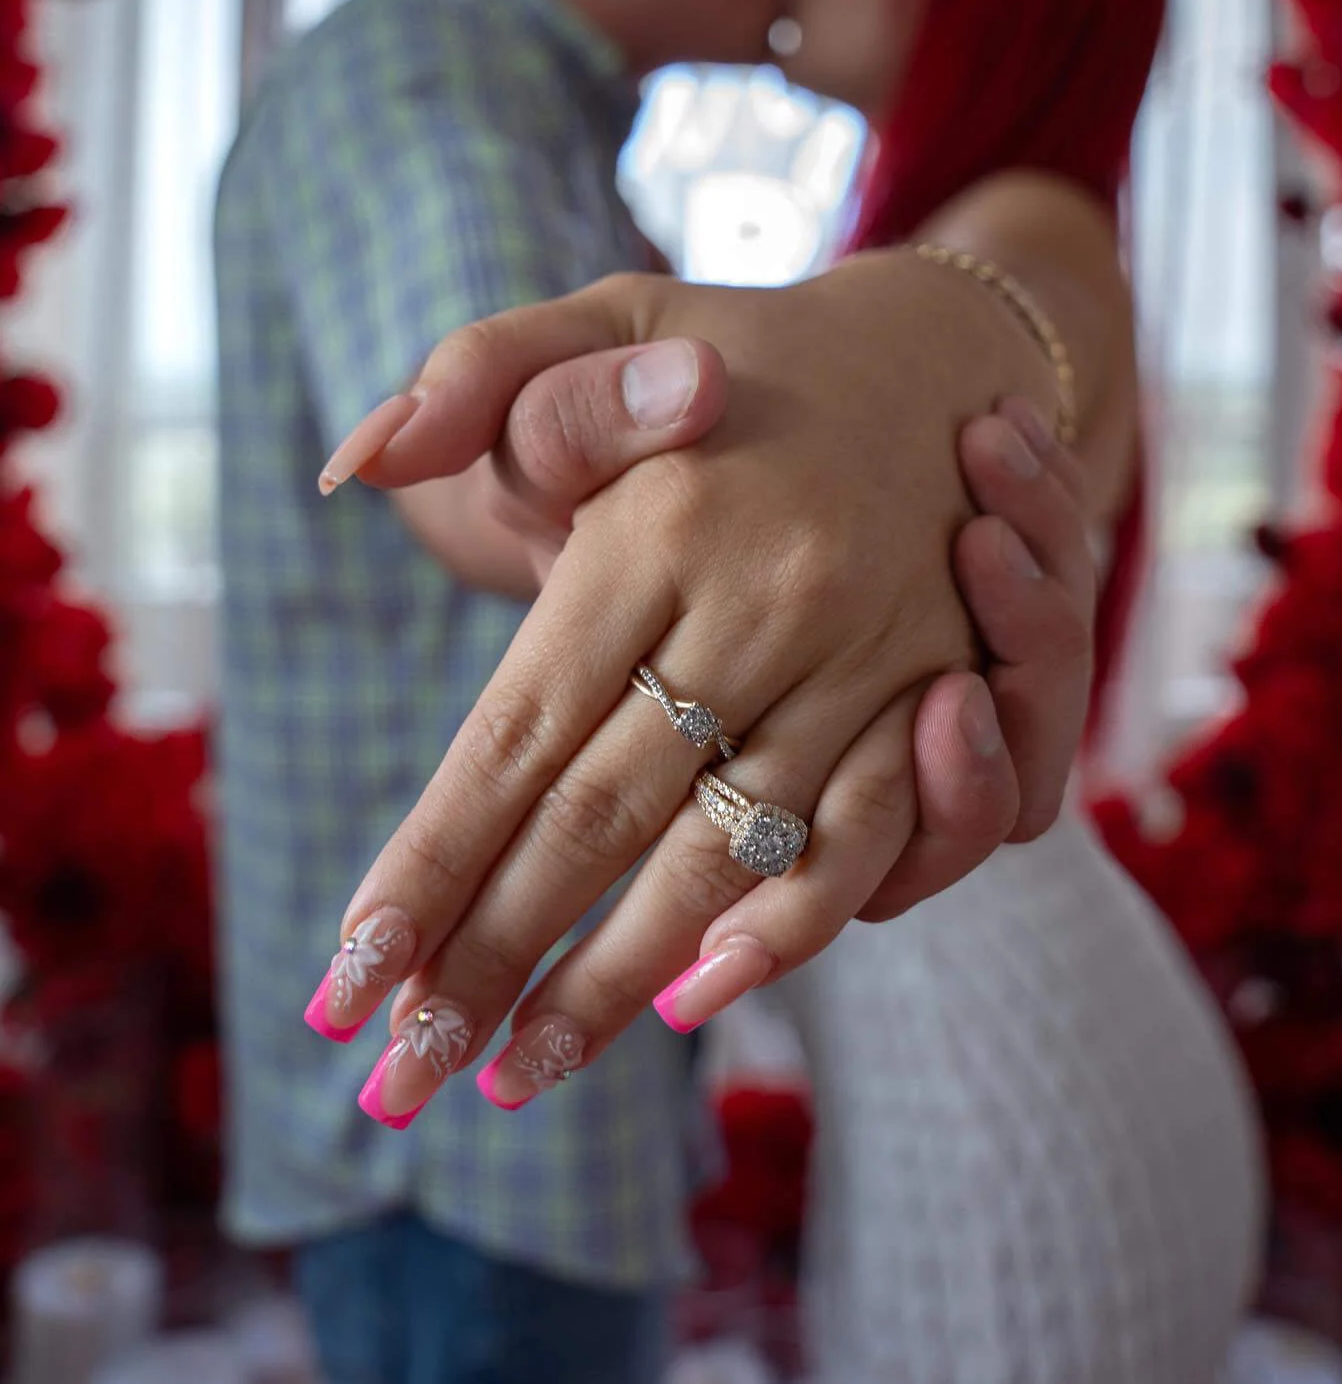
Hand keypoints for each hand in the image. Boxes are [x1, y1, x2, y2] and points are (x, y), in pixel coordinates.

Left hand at [312, 260, 1086, 1124]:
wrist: (946, 352)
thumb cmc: (748, 351)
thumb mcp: (613, 314)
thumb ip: (483, 376)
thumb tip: (352, 468)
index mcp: (667, 519)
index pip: (520, 730)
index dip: (431, 861)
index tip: (348, 978)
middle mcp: (769, 601)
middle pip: (604, 818)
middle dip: (493, 956)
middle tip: (401, 1075)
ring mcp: (867, 660)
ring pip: (726, 859)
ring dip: (613, 982)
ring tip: (513, 1075)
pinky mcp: (938, 698)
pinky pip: (869, 844)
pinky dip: (783, 935)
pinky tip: (693, 1003)